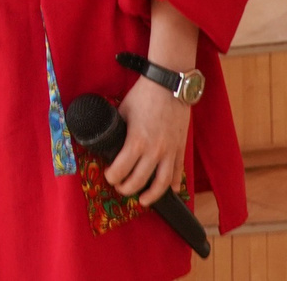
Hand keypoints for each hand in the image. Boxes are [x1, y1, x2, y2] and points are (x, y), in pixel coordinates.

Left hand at [108, 72, 191, 201]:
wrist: (168, 87)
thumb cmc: (142, 96)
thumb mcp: (122, 111)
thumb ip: (116, 128)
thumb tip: (106, 137)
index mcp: (136, 141)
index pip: (121, 169)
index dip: (112, 177)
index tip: (109, 177)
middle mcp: (154, 151)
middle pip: (139, 180)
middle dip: (127, 188)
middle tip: (120, 189)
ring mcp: (170, 151)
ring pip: (161, 183)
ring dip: (152, 195)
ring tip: (143, 200)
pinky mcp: (181, 149)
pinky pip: (178, 171)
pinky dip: (174, 183)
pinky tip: (169, 190)